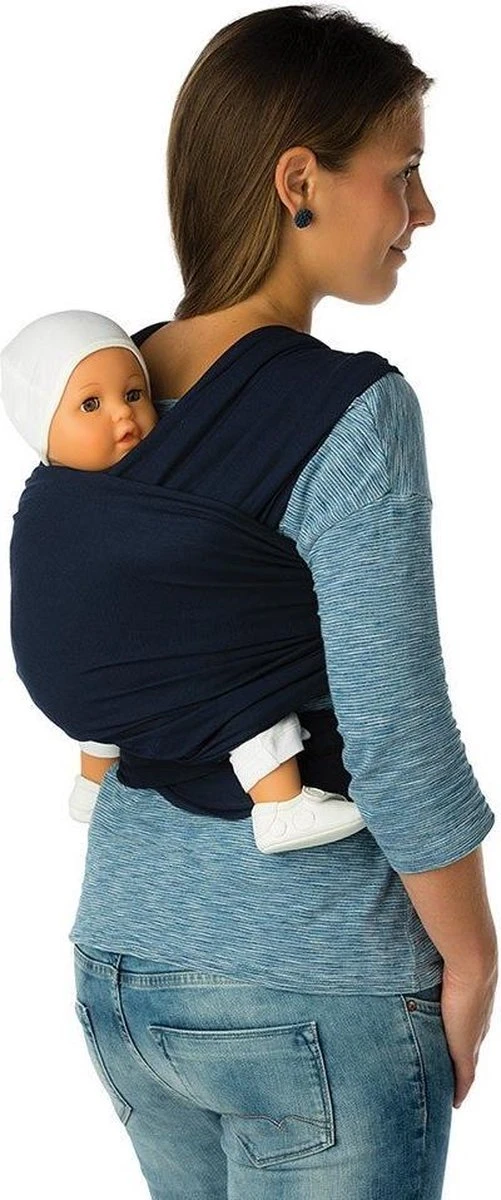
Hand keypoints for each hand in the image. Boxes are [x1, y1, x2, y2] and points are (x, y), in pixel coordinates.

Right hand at [440, 956, 497, 1107]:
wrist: (472, 964)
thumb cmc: (455, 956)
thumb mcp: (437, 965)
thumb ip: (425, 967)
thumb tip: (402, 949)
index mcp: (471, 1007)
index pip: (466, 1031)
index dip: (456, 1042)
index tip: (446, 1050)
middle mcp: (475, 1025)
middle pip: (468, 1052)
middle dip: (456, 1064)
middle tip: (443, 1075)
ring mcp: (472, 1038)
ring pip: (465, 1065)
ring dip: (455, 1076)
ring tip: (444, 1088)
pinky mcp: (466, 1050)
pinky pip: (465, 1078)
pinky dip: (460, 1089)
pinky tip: (455, 1101)